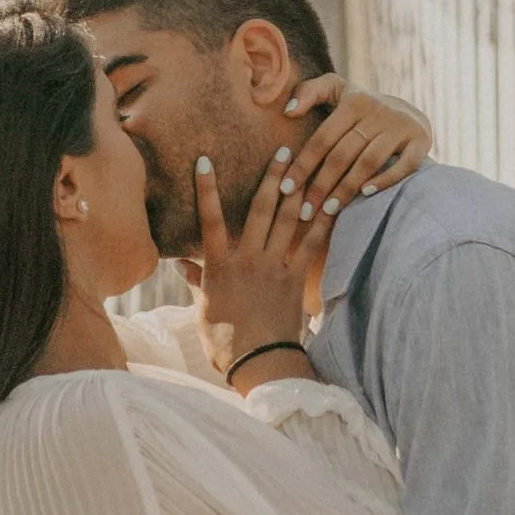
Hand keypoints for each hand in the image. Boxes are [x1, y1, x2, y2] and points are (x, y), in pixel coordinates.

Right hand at [192, 138, 326, 385]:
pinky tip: (332, 202)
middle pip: (260, 209)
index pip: (209, 219)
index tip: (205, 160)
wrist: (258, 363)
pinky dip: (322, 222)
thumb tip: (181, 264)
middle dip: (272, 176)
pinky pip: (311, 244)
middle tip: (284, 150)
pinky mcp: (296, 279)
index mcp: (219, 266)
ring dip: (298, 190)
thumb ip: (197, 282)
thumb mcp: (203, 310)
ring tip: (308, 165)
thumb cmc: (225, 342)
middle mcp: (248, 258)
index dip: (206, 189)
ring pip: (288, 220)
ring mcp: (274, 267)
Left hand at [278, 75, 431, 231]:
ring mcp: (401, 127)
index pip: (322, 138)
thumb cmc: (361, 108)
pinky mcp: (420, 141)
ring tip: (327, 211)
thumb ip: (309, 92)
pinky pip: (404, 165)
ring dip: (346, 189)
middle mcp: (377, 112)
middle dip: (320, 185)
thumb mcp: (337, 90)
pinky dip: (385, 180)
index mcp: (353, 102)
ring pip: (368, 162)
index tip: (286, 189)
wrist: (409, 111)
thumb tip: (288, 110)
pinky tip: (366, 194)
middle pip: (342, 154)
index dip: (303, 165)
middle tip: (305, 213)